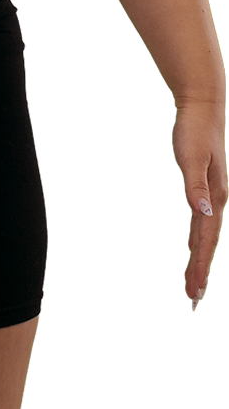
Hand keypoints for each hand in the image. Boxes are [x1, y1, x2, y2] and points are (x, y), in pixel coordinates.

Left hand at [172, 99, 227, 306]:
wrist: (202, 110)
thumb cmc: (195, 132)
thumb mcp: (192, 158)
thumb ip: (195, 186)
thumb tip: (203, 212)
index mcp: (215, 197)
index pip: (205, 239)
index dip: (199, 266)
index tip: (194, 290)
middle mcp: (216, 200)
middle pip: (206, 243)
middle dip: (200, 271)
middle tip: (192, 298)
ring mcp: (212, 196)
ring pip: (204, 235)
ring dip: (199, 258)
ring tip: (193, 281)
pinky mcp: (205, 189)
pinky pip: (202, 222)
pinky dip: (198, 239)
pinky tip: (196, 247)